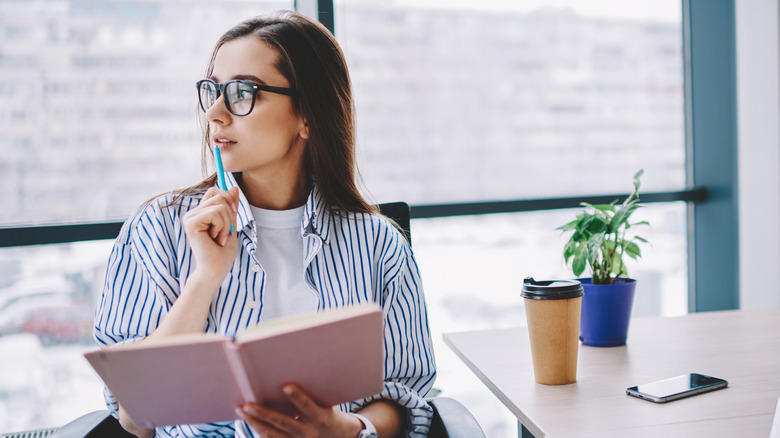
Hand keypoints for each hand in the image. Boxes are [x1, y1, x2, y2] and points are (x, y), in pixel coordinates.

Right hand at [182, 186, 239, 281]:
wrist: (216, 270)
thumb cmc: (222, 252)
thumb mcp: (231, 224)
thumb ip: (231, 207)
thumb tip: (233, 187)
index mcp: (201, 213)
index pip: (216, 192)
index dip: (229, 200)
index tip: (233, 216)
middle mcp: (193, 213)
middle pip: (220, 195)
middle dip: (230, 214)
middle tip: (224, 233)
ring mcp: (190, 217)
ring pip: (220, 205)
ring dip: (227, 223)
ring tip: (219, 238)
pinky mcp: (191, 222)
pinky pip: (215, 213)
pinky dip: (222, 227)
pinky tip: (216, 239)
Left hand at [236, 384, 363, 437]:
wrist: (337, 437)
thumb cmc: (328, 412)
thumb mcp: (327, 402)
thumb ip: (312, 392)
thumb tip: (292, 370)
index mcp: (320, 417)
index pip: (307, 406)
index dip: (297, 396)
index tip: (285, 385)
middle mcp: (308, 432)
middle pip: (283, 423)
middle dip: (264, 414)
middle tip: (247, 404)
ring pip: (273, 434)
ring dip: (255, 422)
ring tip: (241, 409)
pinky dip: (258, 429)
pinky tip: (249, 419)